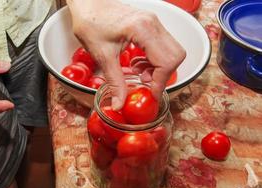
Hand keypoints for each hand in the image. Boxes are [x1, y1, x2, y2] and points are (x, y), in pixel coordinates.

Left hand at [67, 0, 185, 109]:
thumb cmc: (91, 22)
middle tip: (145, 82)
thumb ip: (115, 82)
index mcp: (143, 29)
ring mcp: (153, 22)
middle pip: (175, 56)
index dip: (160, 82)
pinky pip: (163, 45)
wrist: (87, 4)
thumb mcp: (103, 56)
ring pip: (171, 50)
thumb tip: (119, 104)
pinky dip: (154, 59)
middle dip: (163, 74)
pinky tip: (138, 63)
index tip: (152, 93)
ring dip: (159, 67)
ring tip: (139, 72)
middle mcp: (153, 23)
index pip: (166, 61)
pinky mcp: (150, 23)